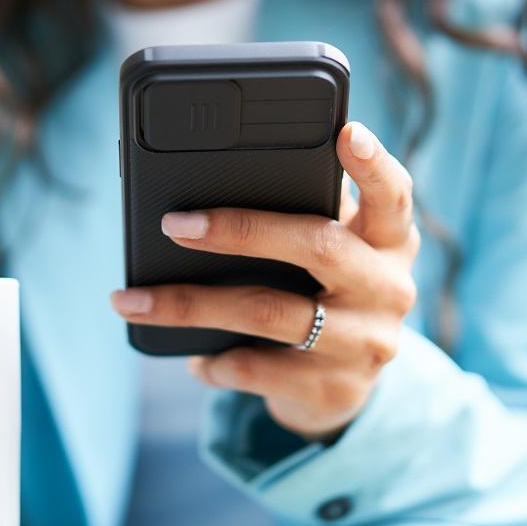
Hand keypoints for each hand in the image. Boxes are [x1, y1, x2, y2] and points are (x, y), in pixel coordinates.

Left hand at [109, 121, 419, 442]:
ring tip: (134, 299)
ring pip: (270, 313)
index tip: (347, 132)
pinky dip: (214, 361)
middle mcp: (388, 289)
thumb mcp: (332, 253)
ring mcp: (365, 343)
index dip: (372, 164)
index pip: (393, 195)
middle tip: (175, 224)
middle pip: (318, 246)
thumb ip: (304, 213)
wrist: (340, 393)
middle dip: (240, 230)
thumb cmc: (321, 295)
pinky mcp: (334, 391)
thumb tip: (214, 177)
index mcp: (389, 241)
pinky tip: (191, 356)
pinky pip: (258, 370)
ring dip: (192, 305)